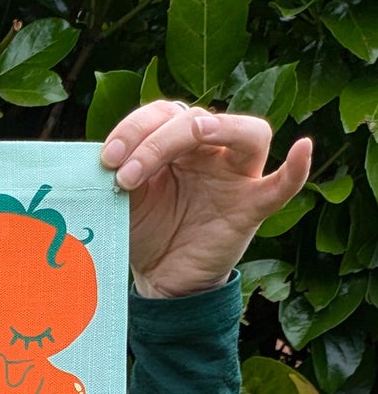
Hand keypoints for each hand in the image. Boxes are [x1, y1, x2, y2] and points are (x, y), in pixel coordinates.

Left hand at [100, 101, 311, 299]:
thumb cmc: (146, 231)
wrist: (161, 280)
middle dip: (157, 140)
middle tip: (125, 174)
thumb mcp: (124, 201)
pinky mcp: (252, 207)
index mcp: (177, 143)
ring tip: (195, 134)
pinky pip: (282, 185)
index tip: (106, 159)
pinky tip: (302, 148)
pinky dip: (296, 168)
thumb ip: (118, 175)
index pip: (163, 114)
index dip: (133, 129)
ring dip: (220, 127)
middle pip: (197, 119)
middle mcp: (212, 151)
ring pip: (249, 133)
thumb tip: (92, 160)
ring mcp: (237, 177)